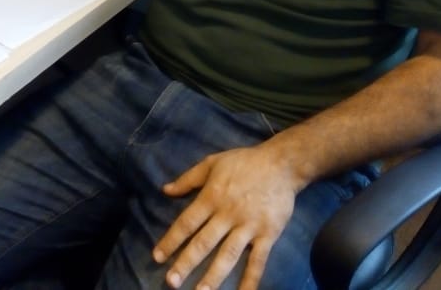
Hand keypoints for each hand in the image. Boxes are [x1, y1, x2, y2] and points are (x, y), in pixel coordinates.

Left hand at [152, 146, 298, 289]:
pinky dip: (251, 280)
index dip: (171, 240)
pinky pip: (258, 261)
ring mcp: (248, 226)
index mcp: (212, 196)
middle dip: (186, 263)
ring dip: (213, 275)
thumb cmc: (244, 162)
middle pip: (204, 242)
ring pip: (228, 255)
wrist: (282, 164)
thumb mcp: (212, 163)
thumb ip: (188, 179)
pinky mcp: (268, 234)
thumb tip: (165, 190)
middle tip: (171, 282)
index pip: (187, 223)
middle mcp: (228, 214)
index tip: (157, 257)